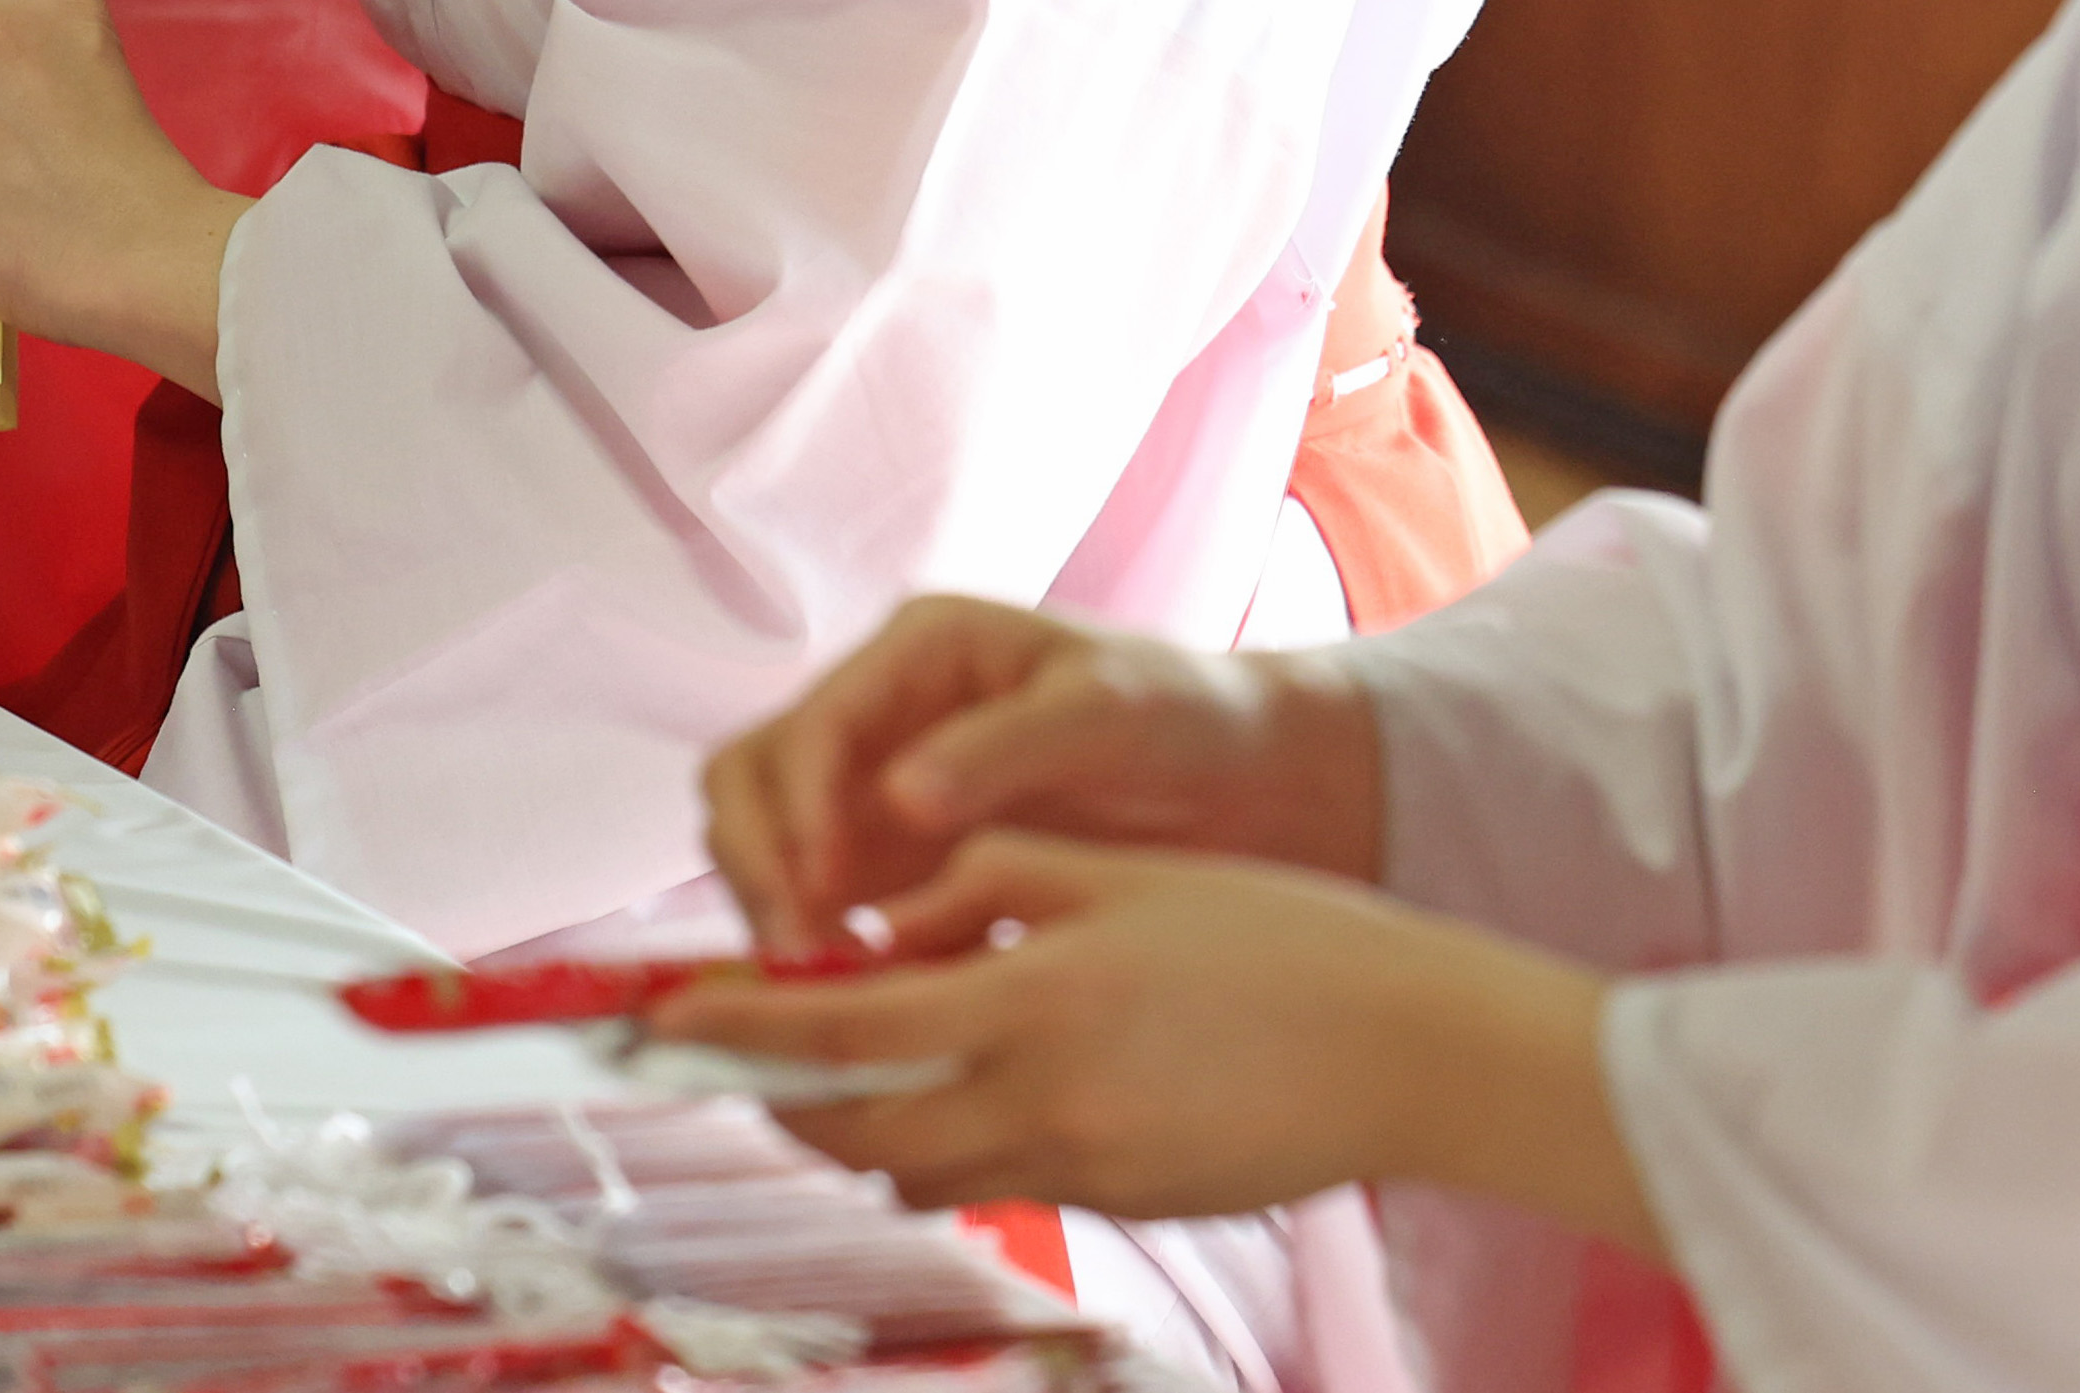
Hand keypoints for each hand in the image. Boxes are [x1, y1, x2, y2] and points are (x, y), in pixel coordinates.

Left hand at [645, 831, 1658, 1250]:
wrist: (1412, 1050)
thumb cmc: (1277, 937)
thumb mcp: (1115, 875)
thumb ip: (986, 887)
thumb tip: (891, 918)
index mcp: (1030, 999)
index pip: (837, 1030)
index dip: (738, 1031)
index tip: (667, 1021)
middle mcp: (1040, 1100)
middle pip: (854, 1132)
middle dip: (786, 1097)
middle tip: (754, 1048)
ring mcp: (1082, 1169)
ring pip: (917, 1174)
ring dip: (869, 1127)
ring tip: (867, 1059)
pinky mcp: (1121, 1204)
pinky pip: (1001, 1181)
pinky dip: (960, 1140)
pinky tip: (991, 1078)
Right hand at [700, 593, 1382, 957]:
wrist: (1255, 789)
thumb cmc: (1188, 722)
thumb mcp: (1112, 711)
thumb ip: (1007, 745)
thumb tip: (898, 799)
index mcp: (918, 654)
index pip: (807, 727)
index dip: (794, 813)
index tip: (821, 895)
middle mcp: (880, 718)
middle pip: (752, 783)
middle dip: (758, 867)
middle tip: (799, 957)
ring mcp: (882, 795)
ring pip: (771, 850)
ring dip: (780, 916)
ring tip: (834, 992)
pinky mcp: (904, 868)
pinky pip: (830, 912)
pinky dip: (831, 957)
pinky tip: (881, 1007)